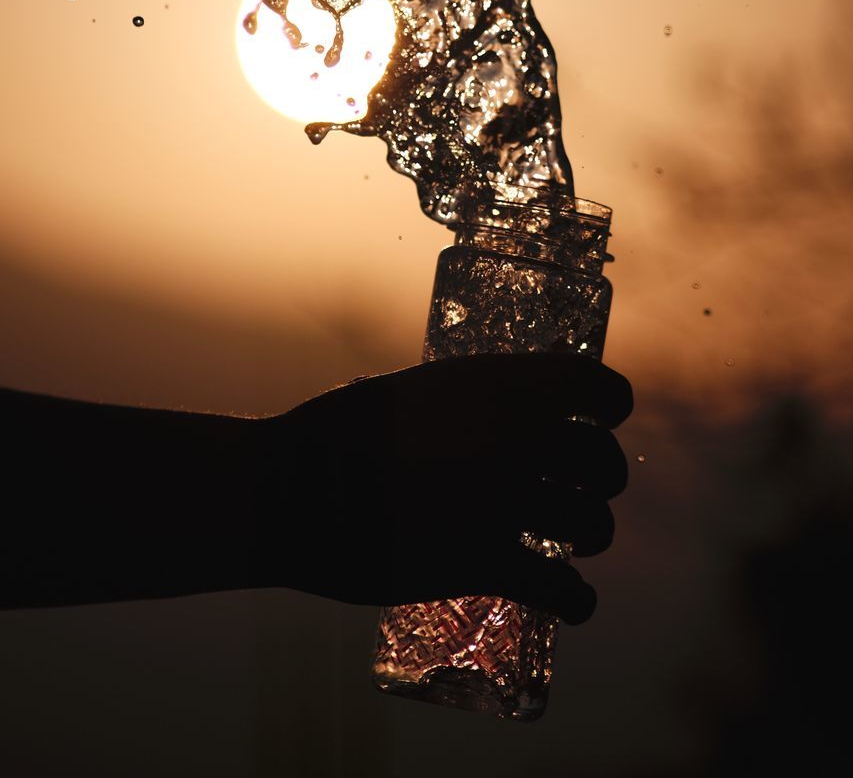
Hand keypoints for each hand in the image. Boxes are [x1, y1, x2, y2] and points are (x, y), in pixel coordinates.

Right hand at [258, 351, 631, 623]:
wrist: (290, 487)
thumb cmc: (338, 432)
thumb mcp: (411, 390)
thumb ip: (465, 404)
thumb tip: (493, 416)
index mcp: (500, 382)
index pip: (597, 387)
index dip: (610, 404)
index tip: (605, 418)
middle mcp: (516, 435)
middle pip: (602, 462)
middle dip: (601, 478)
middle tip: (580, 491)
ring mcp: (504, 500)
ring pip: (592, 525)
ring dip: (591, 535)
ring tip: (573, 545)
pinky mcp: (483, 562)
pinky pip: (562, 590)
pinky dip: (577, 601)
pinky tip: (575, 604)